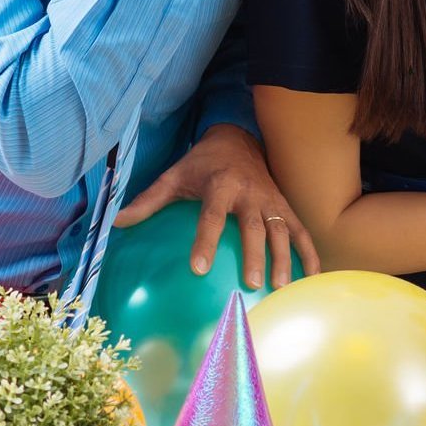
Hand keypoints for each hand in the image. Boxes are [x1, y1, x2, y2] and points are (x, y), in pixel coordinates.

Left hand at [114, 123, 319, 289]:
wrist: (238, 138)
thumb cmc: (201, 164)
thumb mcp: (174, 176)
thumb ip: (149, 201)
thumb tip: (117, 223)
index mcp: (221, 186)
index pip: (212, 216)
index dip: (206, 241)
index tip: (199, 268)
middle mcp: (250, 193)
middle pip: (255, 227)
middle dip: (255, 255)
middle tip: (252, 283)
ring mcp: (271, 199)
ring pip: (282, 230)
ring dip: (284, 258)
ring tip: (281, 287)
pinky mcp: (284, 205)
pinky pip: (300, 230)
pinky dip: (308, 252)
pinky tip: (309, 277)